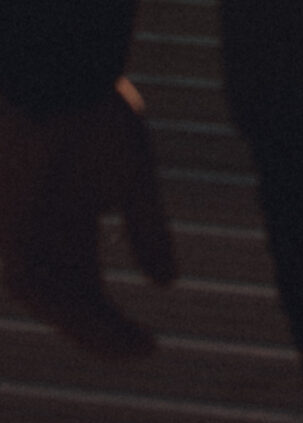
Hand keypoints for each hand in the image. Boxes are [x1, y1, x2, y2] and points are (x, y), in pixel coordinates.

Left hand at [0, 79, 177, 357]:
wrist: (58, 73)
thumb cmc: (95, 111)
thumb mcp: (132, 176)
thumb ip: (147, 229)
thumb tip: (166, 282)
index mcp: (68, 222)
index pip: (85, 288)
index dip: (112, 319)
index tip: (150, 344)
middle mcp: (40, 235)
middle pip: (68, 299)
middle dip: (101, 329)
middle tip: (143, 349)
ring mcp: (19, 231)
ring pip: (49, 297)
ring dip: (86, 326)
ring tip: (128, 344)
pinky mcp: (6, 226)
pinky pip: (30, 279)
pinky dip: (66, 301)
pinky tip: (97, 311)